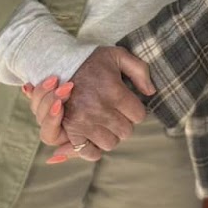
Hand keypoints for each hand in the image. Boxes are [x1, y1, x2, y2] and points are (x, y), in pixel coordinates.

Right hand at [23, 45, 152, 160]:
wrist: (57, 62)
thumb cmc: (90, 60)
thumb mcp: (118, 55)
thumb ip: (140, 70)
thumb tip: (150, 92)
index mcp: (114, 91)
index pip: (139, 115)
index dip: (134, 109)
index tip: (125, 102)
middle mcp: (99, 109)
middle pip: (126, 131)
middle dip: (123, 122)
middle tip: (114, 111)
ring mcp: (84, 121)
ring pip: (110, 143)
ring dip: (109, 134)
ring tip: (103, 121)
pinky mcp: (71, 130)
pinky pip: (88, 152)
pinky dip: (93, 149)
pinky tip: (94, 137)